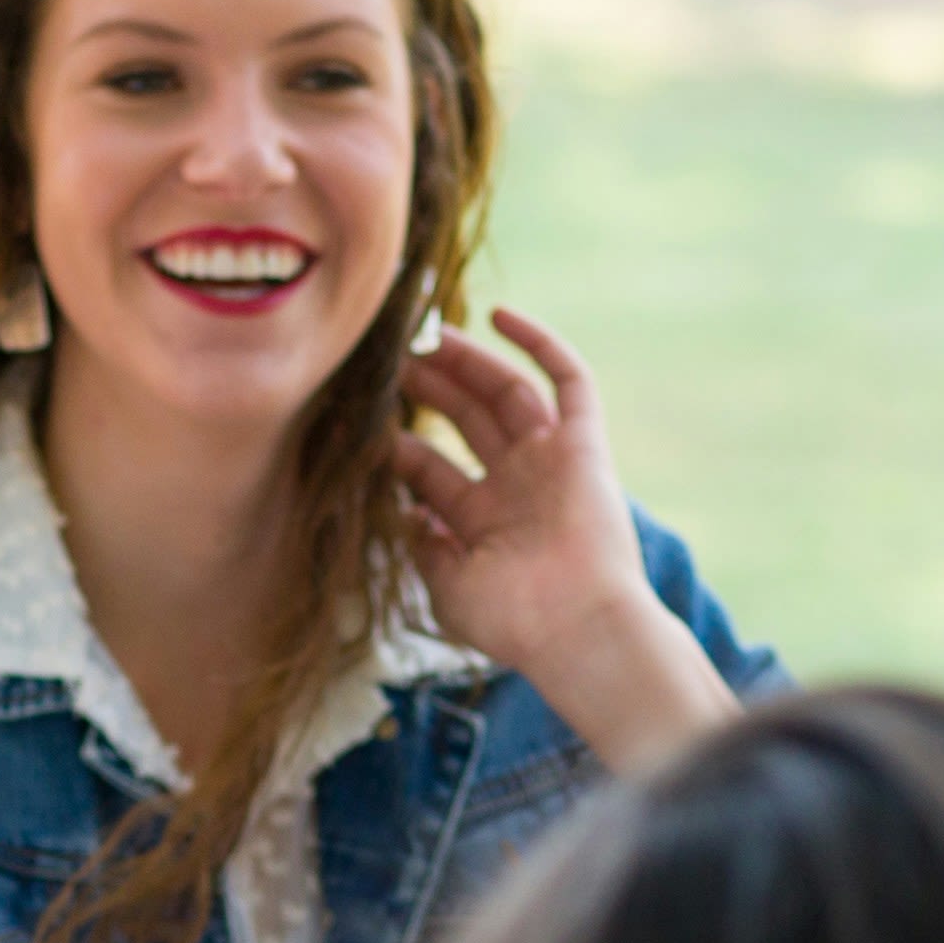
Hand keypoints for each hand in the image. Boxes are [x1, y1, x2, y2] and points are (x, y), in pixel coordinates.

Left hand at [392, 306, 740, 774]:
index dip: (396, 443)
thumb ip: (423, 549)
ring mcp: (552, 462)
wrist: (578, 627)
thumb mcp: (447, 588)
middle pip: (466, 420)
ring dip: (467, 361)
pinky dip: (540, 345)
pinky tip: (498, 316)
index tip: (358, 416)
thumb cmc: (514, 620)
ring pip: (505, 392)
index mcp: (483, 522)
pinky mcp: (586, 445)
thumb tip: (405, 513)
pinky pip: (569, 381)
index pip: (432, 468)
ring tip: (425, 333)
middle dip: (428, 386)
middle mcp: (517, 486)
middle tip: (390, 355)